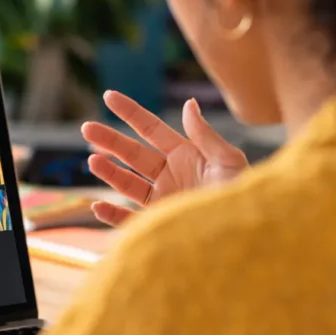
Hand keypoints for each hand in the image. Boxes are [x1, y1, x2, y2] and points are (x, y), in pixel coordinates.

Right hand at [81, 91, 248, 226]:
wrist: (248, 238)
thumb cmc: (243, 197)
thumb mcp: (228, 161)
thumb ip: (205, 135)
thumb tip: (189, 103)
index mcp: (186, 156)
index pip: (151, 130)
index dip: (130, 113)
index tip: (108, 96)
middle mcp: (170, 176)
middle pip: (133, 154)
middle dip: (109, 141)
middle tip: (86, 128)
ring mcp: (162, 201)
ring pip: (127, 184)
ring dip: (109, 172)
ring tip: (93, 161)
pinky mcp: (159, 227)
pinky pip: (129, 220)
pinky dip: (112, 215)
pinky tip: (98, 205)